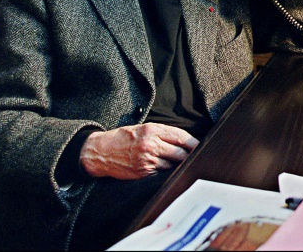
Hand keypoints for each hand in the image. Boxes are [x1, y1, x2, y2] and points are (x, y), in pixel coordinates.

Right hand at [79, 123, 198, 179]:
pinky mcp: (143, 172)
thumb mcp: (144, 128)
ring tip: (180, 164)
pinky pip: (162, 173)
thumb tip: (185, 141)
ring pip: (172, 165)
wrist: (102, 151)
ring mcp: (147, 160)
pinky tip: (167, 170)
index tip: (200, 146)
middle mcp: (151, 144)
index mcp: (152, 130)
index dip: (193, 143)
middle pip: (180, 152)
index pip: (181, 137)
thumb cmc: (124, 138)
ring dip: (178, 165)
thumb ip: (163, 133)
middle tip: (195, 157)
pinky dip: (167, 172)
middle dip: (189, 156)